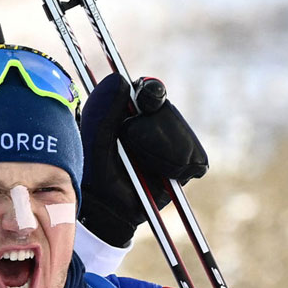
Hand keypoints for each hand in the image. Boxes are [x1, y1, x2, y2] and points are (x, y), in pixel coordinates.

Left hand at [77, 75, 207, 245]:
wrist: (107, 208)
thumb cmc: (93, 171)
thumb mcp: (92, 140)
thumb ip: (102, 110)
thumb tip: (120, 79)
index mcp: (132, 110)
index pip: (151, 89)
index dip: (151, 93)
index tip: (145, 101)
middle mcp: (157, 122)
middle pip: (168, 114)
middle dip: (149, 134)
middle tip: (130, 149)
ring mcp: (176, 142)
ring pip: (183, 139)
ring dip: (161, 155)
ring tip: (142, 167)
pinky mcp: (189, 163)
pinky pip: (195, 160)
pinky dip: (176, 169)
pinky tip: (161, 176)